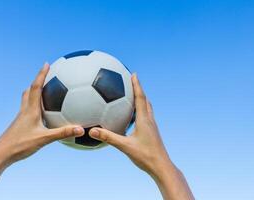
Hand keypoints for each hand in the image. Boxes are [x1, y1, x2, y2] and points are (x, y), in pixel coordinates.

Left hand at [0, 63, 83, 181]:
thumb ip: (63, 133)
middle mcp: (25, 110)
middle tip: (47, 74)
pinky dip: (36, 105)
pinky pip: (29, 109)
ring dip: (35, 91)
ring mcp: (22, 117)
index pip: (36, 87)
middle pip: (30, 90)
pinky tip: (43, 113)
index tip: (47, 63)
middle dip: (38, 80)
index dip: (41, 74)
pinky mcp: (21, 124)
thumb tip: (81, 129)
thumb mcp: (44, 139)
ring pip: (27, 99)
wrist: (1, 154)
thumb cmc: (20, 145)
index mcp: (31, 110)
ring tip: (45, 89)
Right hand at [89, 74, 193, 199]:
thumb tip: (92, 131)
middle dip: (139, 90)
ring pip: (147, 108)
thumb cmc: (145, 156)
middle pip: (145, 100)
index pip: (140, 98)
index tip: (133, 74)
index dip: (137, 85)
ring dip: (140, 100)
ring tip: (131, 96)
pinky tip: (132, 118)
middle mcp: (150, 120)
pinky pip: (145, 117)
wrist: (161, 167)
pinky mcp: (152, 132)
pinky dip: (139, 112)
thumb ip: (108, 138)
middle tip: (131, 81)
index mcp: (144, 120)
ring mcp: (152, 126)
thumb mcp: (125, 146)